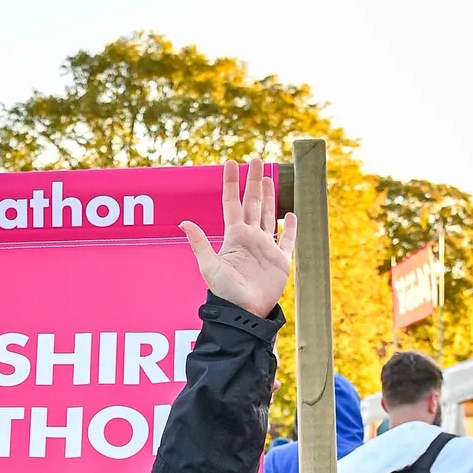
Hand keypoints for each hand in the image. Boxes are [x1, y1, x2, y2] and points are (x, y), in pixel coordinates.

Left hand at [181, 161, 294, 319]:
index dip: (232, 183)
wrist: (244, 313)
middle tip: (256, 159)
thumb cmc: (224, 292)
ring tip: (268, 178)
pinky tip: (289, 215)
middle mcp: (250, 238)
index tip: (232, 163)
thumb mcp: (209, 266)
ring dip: (268, 197)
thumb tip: (183, 222)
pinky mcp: (280, 260)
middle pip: (252, 203)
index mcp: (234, 236)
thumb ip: (199, 243)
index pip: (232, 203)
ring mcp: (265, 248)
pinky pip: (286, 240)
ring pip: (268, 215)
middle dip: (254, 181)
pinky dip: (289, 227)